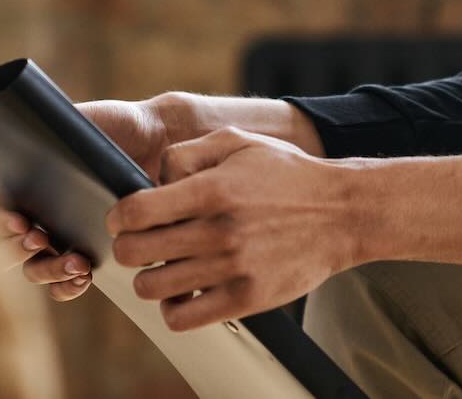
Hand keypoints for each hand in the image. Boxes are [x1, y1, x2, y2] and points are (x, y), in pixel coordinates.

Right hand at [15, 97, 168, 300]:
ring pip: (33, 267)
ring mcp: (58, 236)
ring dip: (46, 270)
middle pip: (5, 244)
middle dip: (16, 247)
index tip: (18, 219)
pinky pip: (64, 283)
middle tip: (38, 239)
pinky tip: (83, 278)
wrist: (158, 139)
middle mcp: (34, 212)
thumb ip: (54, 125)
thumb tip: (18, 131)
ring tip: (74, 263)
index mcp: (25, 181)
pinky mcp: (84, 253)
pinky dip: (67, 286)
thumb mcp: (83, 120)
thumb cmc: (115, 126)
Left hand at [107, 127, 359, 330]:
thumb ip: (188, 153)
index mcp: (213, 189)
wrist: (342, 213)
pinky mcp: (246, 299)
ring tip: (164, 267)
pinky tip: (184, 292)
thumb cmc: (286, 174)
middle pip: (135, 252)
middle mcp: (220, 230)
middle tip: (142, 243)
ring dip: (149, 278)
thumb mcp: (240, 142)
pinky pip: (183, 319)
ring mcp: (233, 268)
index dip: (119, 217)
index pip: (136, 212)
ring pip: (152, 288)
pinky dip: (173, 309)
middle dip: (128, 247)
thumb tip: (151, 182)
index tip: (124, 219)